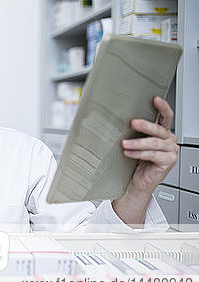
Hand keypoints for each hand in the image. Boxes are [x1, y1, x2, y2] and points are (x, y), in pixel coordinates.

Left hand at [113, 96, 177, 225]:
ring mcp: (171, 151)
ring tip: (124, 144)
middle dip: (145, 125)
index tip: (155, 99)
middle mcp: (169, 140)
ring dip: (138, 142)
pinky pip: (153, 155)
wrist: (136, 182)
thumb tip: (112, 117)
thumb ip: (131, 131)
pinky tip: (129, 152)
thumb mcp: (133, 142)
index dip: (162, 107)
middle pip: (159, 129)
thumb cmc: (134, 161)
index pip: (166, 116)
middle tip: (132, 122)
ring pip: (155, 143)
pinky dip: (139, 153)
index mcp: (162, 132)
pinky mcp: (168, 162)